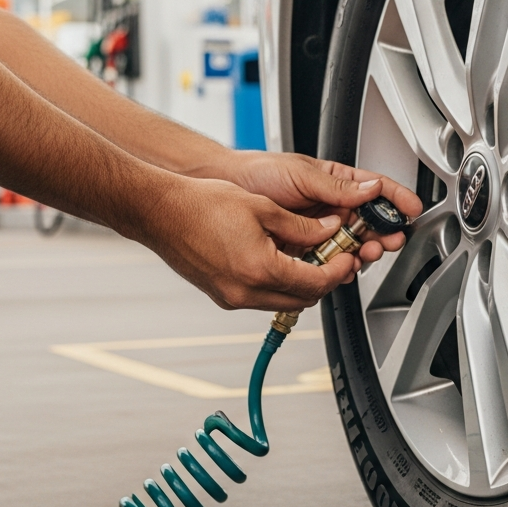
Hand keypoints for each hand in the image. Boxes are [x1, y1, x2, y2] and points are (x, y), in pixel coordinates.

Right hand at [144, 175, 364, 311]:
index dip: (338, 270)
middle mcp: (246, 292)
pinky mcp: (222, 295)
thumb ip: (301, 225)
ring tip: (309, 258)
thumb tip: (327, 231)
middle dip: (323, 280)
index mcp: (261, 270)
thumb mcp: (263, 207)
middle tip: (333, 258)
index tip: (346, 257)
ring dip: (301, 285)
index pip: (316, 283)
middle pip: (303, 300)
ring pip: (282, 302)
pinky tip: (280, 262)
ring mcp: (232, 297)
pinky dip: (278, 285)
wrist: (160, 212)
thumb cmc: (202, 204)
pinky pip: (261, 298)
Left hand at [226, 152, 423, 262]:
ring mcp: (320, 230)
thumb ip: (337, 186)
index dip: (396, 199)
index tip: (411, 209)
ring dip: (362, 252)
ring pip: (352, 245)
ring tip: (364, 255)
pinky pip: (329, 261)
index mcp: (336, 183)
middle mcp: (332, 207)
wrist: (227, 188)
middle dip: (383, 233)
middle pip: (370, 223)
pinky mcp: (305, 249)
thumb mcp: (301, 174)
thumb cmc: (260, 172)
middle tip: (388, 241)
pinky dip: (338, 267)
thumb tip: (371, 189)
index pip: (375, 190)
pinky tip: (342, 267)